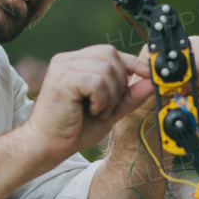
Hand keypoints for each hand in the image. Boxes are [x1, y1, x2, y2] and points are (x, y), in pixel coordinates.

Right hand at [25, 44, 154, 157]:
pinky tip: (91, 111)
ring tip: (98, 111)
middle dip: (119, 82)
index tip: (150, 74)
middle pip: (111, 55)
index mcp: (75, 63)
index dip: (133, 63)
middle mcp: (67, 60)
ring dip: (110, 96)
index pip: (110, 52)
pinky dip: (101, 100)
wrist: (45, 146)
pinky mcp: (62, 78)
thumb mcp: (109, 110)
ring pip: (106, 69)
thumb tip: (152, 82)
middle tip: (108, 106)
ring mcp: (63, 66)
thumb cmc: (72, 130)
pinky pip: (97, 82)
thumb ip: (129, 96)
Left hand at [115, 35, 198, 132]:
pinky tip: (198, 104)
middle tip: (189, 86)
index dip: (188, 55)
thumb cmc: (142, 97)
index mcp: (167, 51)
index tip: (182, 75)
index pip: (184, 41)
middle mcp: (185, 55)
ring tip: (190, 97)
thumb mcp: (141, 84)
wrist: (149, 116)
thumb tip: (161, 71)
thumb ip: (151, 75)